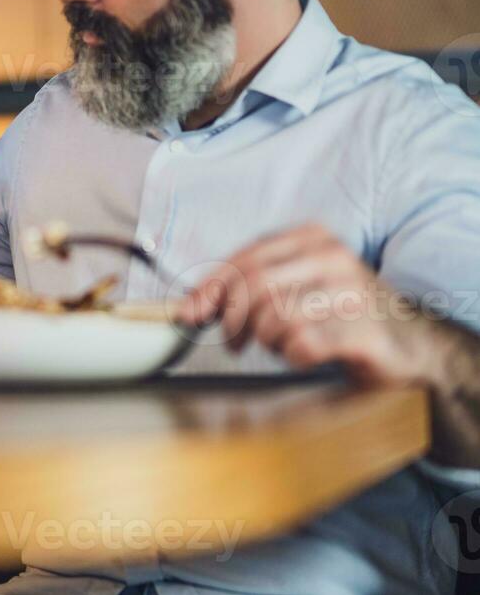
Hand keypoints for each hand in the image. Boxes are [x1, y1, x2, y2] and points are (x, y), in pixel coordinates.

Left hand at [177, 223, 432, 385]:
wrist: (410, 346)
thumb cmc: (340, 314)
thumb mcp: (292, 287)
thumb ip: (242, 289)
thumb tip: (185, 309)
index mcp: (312, 238)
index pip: (244, 259)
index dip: (210, 289)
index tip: (190, 314)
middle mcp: (334, 257)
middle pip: (254, 286)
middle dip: (232, 319)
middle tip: (236, 341)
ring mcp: (352, 292)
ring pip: (275, 315)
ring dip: (266, 339)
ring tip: (281, 345)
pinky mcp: (364, 331)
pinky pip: (303, 344)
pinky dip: (293, 356)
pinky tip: (307, 355)